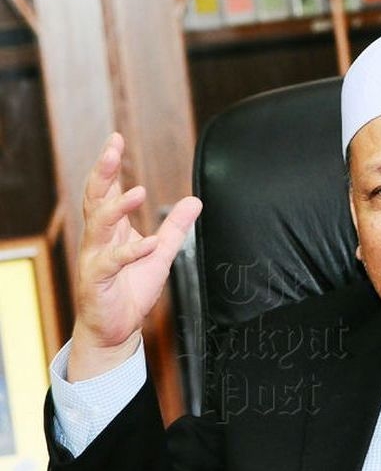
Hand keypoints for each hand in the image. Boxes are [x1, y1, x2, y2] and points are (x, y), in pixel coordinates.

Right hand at [68, 133, 201, 380]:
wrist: (115, 329)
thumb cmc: (130, 289)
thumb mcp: (160, 253)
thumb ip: (175, 227)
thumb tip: (194, 201)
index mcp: (111, 230)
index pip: (106, 190)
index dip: (110, 165)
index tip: (116, 140)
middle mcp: (99, 240)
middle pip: (95, 198)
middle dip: (103, 172)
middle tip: (113, 149)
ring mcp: (95, 259)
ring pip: (98, 226)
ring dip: (117, 208)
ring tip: (136, 192)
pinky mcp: (98, 282)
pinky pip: (113, 263)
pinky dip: (132, 252)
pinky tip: (148, 242)